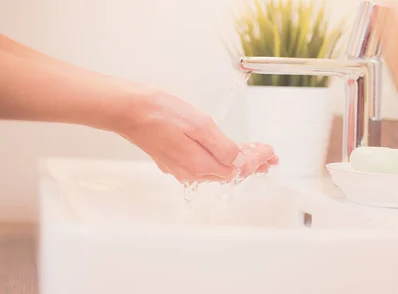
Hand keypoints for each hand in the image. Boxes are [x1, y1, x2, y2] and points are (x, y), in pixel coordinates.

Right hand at [117, 91, 277, 183]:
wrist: (127, 109)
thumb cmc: (160, 112)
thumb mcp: (199, 125)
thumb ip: (222, 147)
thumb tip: (240, 162)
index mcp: (200, 164)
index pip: (238, 168)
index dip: (257, 160)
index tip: (270, 152)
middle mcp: (191, 171)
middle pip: (229, 172)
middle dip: (252, 164)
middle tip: (270, 158)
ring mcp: (180, 167)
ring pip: (217, 170)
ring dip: (238, 163)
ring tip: (254, 156)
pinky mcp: (173, 159)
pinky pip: (204, 165)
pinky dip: (221, 160)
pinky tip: (225, 154)